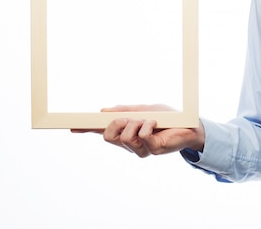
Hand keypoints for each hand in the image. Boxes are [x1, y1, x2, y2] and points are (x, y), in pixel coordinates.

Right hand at [73, 104, 205, 157]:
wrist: (190, 125)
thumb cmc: (168, 118)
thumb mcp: (143, 109)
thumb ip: (125, 110)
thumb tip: (103, 111)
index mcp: (126, 133)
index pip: (102, 132)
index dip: (86, 130)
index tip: (71, 126)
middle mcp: (130, 144)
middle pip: (108, 136)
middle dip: (116, 123)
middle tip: (130, 117)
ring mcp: (140, 149)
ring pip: (124, 137)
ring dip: (136, 123)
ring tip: (149, 121)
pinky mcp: (152, 150)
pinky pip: (142, 136)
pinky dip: (147, 125)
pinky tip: (156, 125)